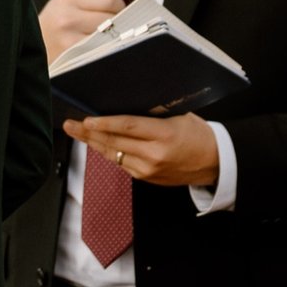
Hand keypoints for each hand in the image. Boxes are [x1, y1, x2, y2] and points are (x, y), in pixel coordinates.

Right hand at [40, 0, 128, 61]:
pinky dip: (107, 49)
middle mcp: (67, 19)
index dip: (118, 4)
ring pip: (111, 36)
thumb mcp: (70, 2)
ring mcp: (70, 41)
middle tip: (110, 26)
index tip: (114, 10)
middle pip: (112, 18)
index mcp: (67, 0)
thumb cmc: (54, 26)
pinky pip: (104, 51)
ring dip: (113, 37)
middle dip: (118, 22)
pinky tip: (99, 48)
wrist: (36, 50)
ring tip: (104, 37)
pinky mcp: (75, 58)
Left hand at [63, 112, 218, 188]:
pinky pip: (122, 164)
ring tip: (77, 133)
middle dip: (88, 134)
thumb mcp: (178, 117)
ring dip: (94, 144)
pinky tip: (98, 144)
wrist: (215, 162)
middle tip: (70, 124)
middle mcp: (154, 155)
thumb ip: (151, 116)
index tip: (86, 120)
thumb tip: (122, 107)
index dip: (104, 124)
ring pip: (114, 155)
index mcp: (164, 135)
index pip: (127, 127)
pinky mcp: (147, 179)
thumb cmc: (198, 135)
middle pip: (114, 143)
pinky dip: (109, 153)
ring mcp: (149, 170)